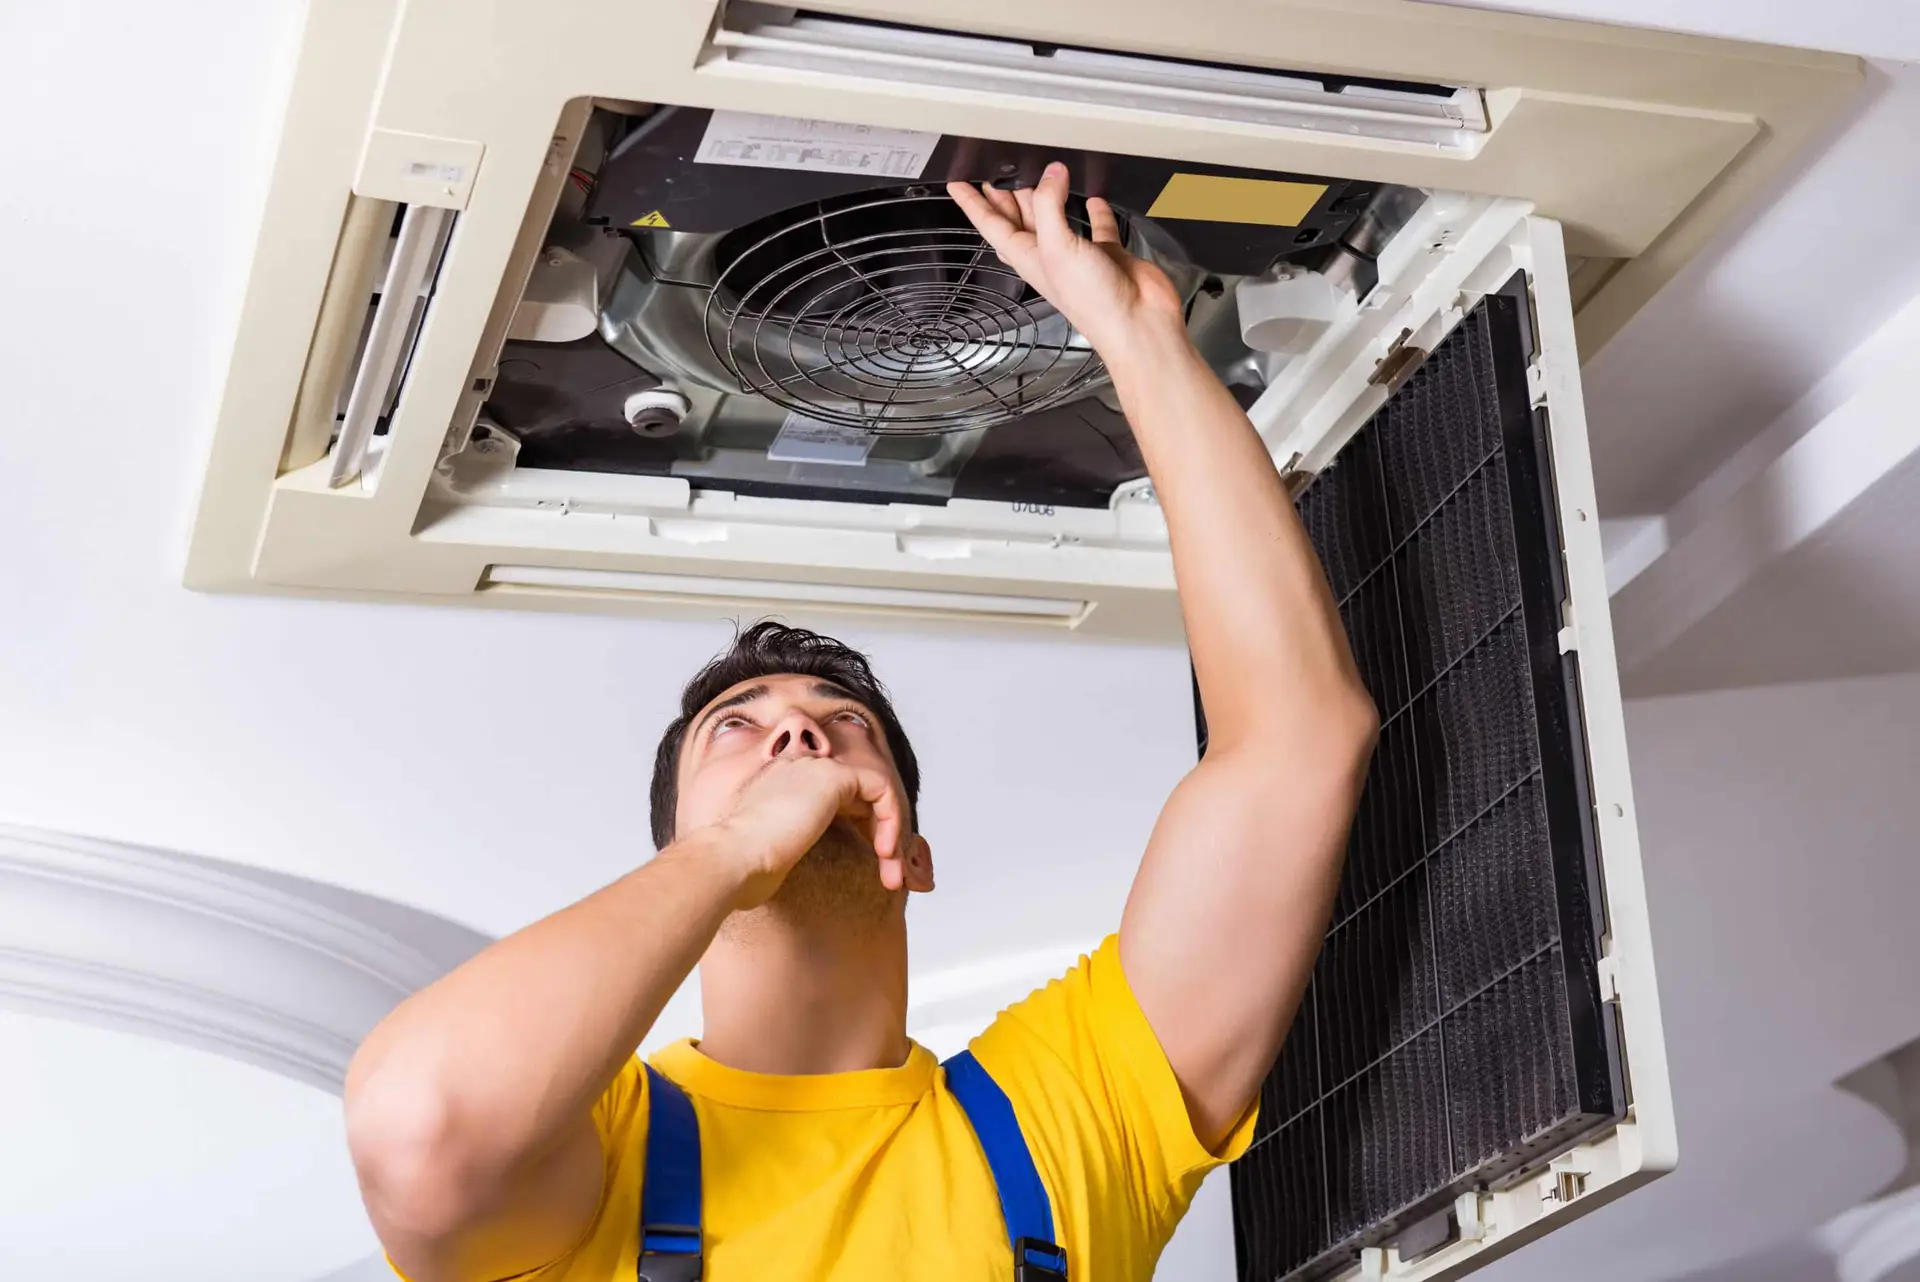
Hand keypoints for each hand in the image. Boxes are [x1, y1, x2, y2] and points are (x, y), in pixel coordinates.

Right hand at [703, 756, 906, 910]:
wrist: (733, 860)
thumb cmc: (743, 868)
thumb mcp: (774, 855)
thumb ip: (793, 846)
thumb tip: (796, 862)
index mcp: (785, 785)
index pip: (837, 798)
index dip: (862, 829)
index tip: (872, 864)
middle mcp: (801, 770)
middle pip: (861, 795)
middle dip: (884, 835)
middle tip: (892, 875)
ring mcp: (816, 769)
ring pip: (875, 793)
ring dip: (893, 833)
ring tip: (893, 873)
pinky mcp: (834, 777)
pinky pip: (881, 788)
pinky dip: (892, 820)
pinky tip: (885, 852)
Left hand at [947, 162, 1186, 358]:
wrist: (1136, 323)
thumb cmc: (1092, 302)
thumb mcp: (1057, 247)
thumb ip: (1049, 205)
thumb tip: (1050, 173)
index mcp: (1028, 256)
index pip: (991, 224)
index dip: (973, 203)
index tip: (957, 185)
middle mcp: (1049, 255)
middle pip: (1020, 219)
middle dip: (1006, 197)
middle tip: (996, 174)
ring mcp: (1077, 254)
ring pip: (1055, 219)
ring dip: (1046, 199)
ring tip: (1039, 176)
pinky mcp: (1106, 253)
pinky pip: (1097, 227)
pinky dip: (1094, 212)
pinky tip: (1092, 200)